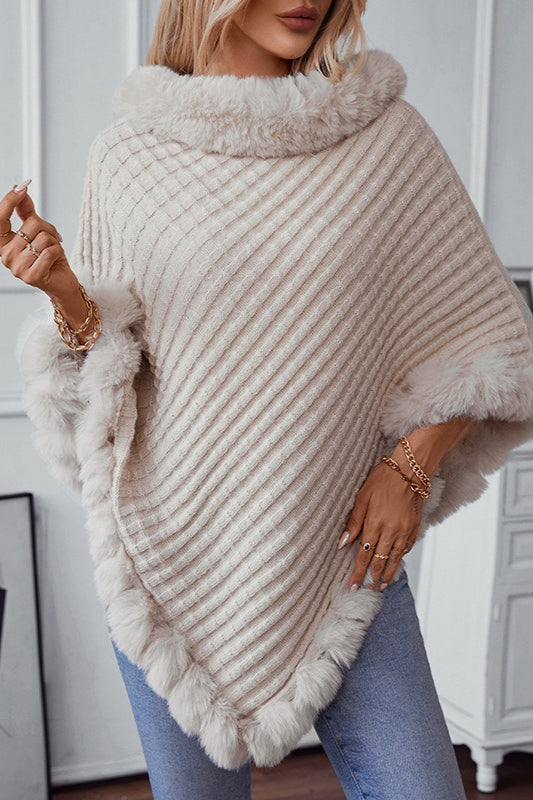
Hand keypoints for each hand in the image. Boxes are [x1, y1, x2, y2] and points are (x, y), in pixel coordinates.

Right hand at [0, 180, 77, 298]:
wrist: (61, 281)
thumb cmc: (48, 256)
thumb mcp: (37, 230)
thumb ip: (25, 211)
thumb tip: (19, 187)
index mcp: (2, 242)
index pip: (0, 218)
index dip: (9, 201)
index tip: (21, 188)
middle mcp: (5, 256)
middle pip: (31, 225)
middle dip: (48, 228)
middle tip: (51, 240)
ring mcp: (17, 268)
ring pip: (43, 238)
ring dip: (54, 242)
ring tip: (52, 252)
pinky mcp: (31, 277)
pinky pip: (50, 252)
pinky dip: (58, 252)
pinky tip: (55, 260)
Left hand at [338, 460, 422, 591]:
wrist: (409, 470)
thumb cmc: (383, 479)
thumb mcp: (362, 497)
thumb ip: (353, 522)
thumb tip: (342, 542)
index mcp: (375, 524)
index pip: (363, 555)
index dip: (358, 573)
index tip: (353, 586)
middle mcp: (391, 532)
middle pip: (380, 561)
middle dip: (372, 577)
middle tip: (367, 589)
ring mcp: (405, 531)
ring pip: (395, 558)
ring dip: (388, 573)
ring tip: (382, 584)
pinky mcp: (414, 527)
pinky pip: (407, 547)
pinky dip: (401, 557)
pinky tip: (396, 562)